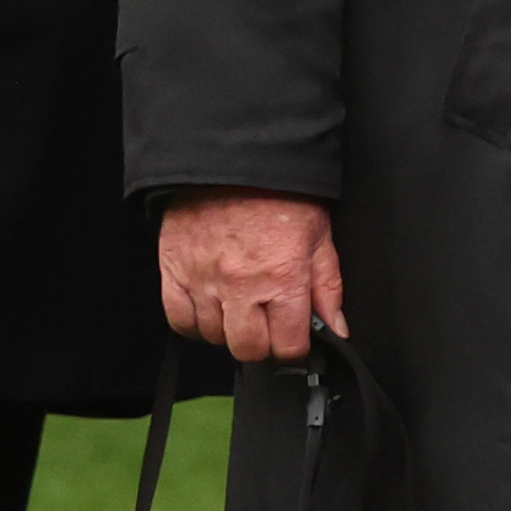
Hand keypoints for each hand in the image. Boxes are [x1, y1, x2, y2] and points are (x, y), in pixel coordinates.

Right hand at [159, 190, 347, 360]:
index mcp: (283, 277)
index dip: (294, 347)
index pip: (288, 345)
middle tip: (267, 324)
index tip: (294, 338)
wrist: (232, 161)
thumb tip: (336, 328)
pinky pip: (179, 320)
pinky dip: (194, 322)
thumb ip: (327, 288)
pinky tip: (211, 308)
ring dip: (228, 330)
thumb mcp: (319, 236)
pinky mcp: (175, 272)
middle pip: (248, 349)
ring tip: (239, 307)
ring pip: (213, 337)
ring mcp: (204, 281)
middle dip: (262, 344)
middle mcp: (241, 285)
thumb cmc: (279, 195)